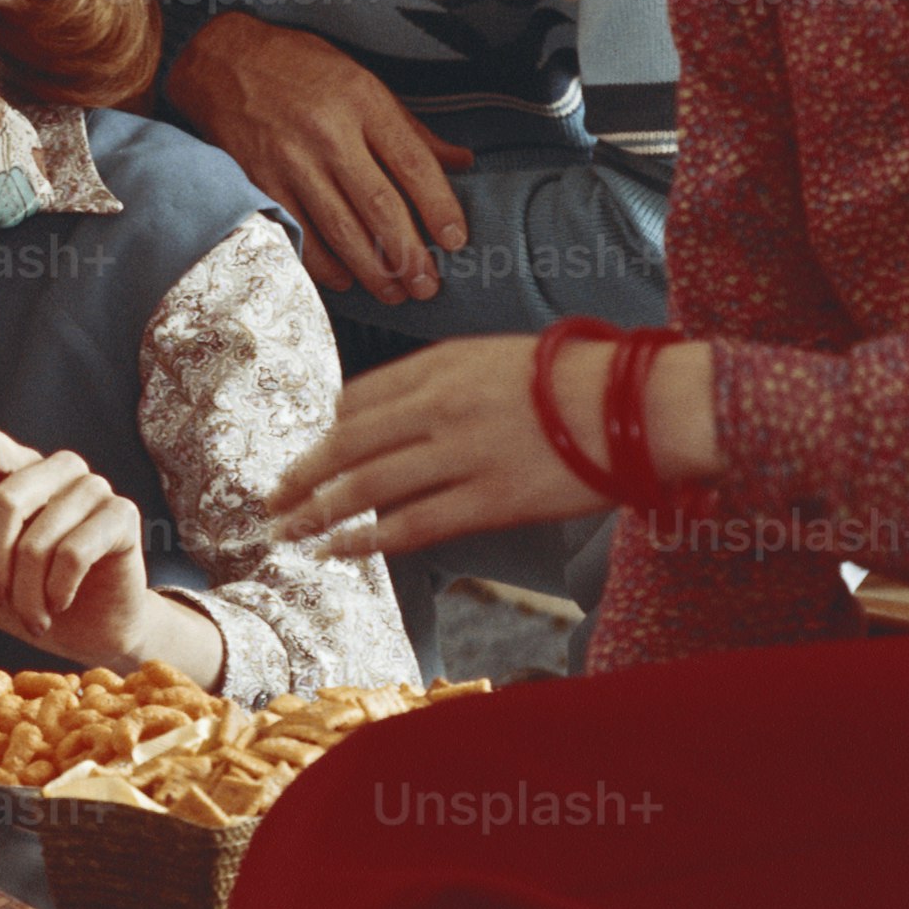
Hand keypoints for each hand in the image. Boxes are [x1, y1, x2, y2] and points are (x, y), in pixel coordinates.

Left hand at [0, 425, 207, 679]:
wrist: (89, 633)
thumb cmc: (30, 591)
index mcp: (18, 468)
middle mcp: (57, 468)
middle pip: (5, 499)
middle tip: (1, 598)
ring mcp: (93, 487)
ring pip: (38, 539)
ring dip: (26, 592)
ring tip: (33, 615)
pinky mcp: (122, 514)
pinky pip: (73, 553)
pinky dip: (57, 591)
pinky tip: (58, 604)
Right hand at [167, 15, 472, 303]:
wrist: (221, 60)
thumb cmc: (298, 66)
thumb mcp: (361, 78)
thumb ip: (409, 126)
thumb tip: (460, 161)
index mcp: (362, 100)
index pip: (413, 163)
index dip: (439, 207)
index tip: (456, 240)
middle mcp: (328, 133)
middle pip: (379, 206)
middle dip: (409, 254)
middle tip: (428, 285)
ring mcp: (291, 160)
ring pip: (340, 229)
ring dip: (372, 270)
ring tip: (396, 292)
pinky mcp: (260, 181)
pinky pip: (299, 233)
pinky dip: (324, 264)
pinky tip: (346, 278)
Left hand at [270, 329, 713, 557]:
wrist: (640, 403)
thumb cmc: (577, 378)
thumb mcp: (496, 357)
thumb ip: (441, 381)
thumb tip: (387, 414)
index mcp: (441, 365)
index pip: (357, 401)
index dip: (322, 435)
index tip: (304, 458)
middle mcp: (440, 406)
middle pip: (347, 446)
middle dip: (300, 477)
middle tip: (268, 501)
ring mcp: (462, 454)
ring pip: (367, 488)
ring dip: (319, 512)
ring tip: (287, 532)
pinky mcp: (490, 500)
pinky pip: (413, 525)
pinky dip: (369, 540)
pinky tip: (339, 551)